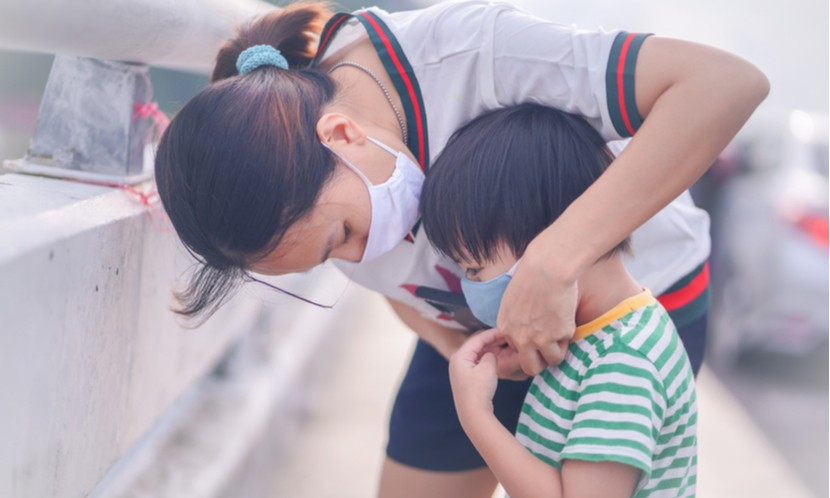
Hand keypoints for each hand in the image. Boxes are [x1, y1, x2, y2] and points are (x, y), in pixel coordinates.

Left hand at [449, 329, 503, 419]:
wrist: (473, 414)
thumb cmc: (479, 390)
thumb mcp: (487, 367)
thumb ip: (490, 354)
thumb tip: (490, 353)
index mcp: (459, 356)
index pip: (477, 339)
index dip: (491, 333)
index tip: (504, 329)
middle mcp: (457, 361)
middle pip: (475, 345)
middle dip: (491, 340)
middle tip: (506, 336)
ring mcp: (461, 370)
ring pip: (477, 354)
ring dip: (490, 349)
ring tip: (504, 344)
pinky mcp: (466, 378)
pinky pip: (477, 362)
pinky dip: (487, 358)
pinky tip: (497, 357)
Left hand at [497, 251, 576, 375]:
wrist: (548, 266)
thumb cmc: (531, 274)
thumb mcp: (512, 299)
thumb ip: (516, 319)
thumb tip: (527, 329)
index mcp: (505, 327)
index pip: (516, 350)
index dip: (529, 344)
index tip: (538, 336)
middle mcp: (520, 338)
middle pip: (530, 367)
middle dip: (541, 361)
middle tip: (550, 349)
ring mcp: (539, 339)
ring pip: (553, 360)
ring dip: (559, 349)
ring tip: (561, 331)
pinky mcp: (559, 334)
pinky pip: (567, 341)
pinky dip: (569, 331)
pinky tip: (566, 313)